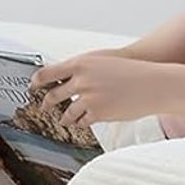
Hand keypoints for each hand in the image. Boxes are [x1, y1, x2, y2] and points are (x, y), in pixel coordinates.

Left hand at [30, 53, 162, 127]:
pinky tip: (81, 122)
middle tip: (44, 107)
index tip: (33, 87)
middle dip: (47, 104)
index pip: (46, 74)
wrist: (150, 82)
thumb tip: (61, 75)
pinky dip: (80, 122)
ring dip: (64, 117)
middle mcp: (81, 80)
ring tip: (63, 119)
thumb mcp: (100, 61)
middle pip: (53, 96)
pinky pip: (81, 121)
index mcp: (79, 64)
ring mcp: (88, 98)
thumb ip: (79, 68)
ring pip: (67, 113)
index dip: (36, 82)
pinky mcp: (97, 113)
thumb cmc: (127, 69)